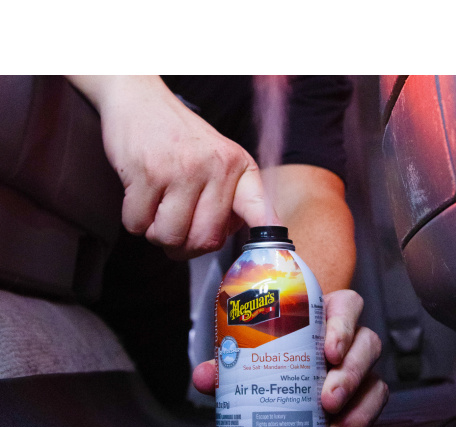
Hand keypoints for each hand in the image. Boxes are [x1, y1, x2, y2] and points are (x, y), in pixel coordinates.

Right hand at [67, 76, 279, 259]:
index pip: (258, 208)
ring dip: (156, 235)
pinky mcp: (147, 172)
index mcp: (238, 167)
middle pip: (203, 240)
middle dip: (183, 248)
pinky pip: (137, 224)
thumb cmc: (180, 139)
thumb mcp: (219, 158)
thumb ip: (232, 196)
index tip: (275, 253)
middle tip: (175, 232)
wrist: (140, 99)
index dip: (265, 233)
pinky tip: (140, 197)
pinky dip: (134, 221)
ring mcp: (181, 169)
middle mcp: (215, 168)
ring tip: (157, 212)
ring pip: (168, 236)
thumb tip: (241, 235)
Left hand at [192, 289, 387, 426]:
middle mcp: (349, 336)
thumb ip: (230, 360)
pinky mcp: (364, 391)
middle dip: (351, 372)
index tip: (329, 350)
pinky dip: (360, 420)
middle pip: (367, 343)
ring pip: (375, 376)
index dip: (344, 325)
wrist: (287, 354)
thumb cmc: (274, 343)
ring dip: (357, 402)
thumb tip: (205, 377)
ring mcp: (359, 364)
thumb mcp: (254, 346)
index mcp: (326, 312)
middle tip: (327, 398)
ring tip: (333, 424)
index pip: (347, 306)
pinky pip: (374, 402)